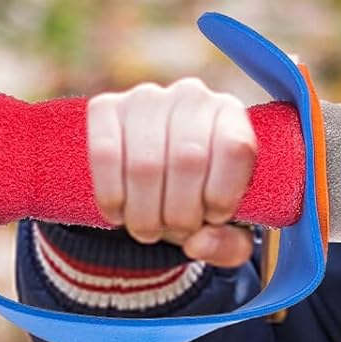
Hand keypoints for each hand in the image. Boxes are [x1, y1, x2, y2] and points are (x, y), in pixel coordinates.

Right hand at [87, 78, 257, 267]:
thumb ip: (230, 244)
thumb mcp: (228, 226)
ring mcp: (148, 97)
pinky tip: (118, 215)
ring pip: (145, 163)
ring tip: (149, 230)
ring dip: (145, 212)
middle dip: (180, 212)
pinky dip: (111, 196)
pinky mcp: (106, 106)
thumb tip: (198, 244)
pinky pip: (105, 154)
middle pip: (188, 159)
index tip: (215, 217)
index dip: (223, 194)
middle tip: (176, 233)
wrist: (153, 174)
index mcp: (233, 116)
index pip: (235, 148)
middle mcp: (193, 96)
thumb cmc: (199, 197)